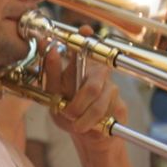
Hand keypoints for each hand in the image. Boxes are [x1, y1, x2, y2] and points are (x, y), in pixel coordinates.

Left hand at [40, 30, 125, 155]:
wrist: (90, 138)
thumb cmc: (70, 116)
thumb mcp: (53, 99)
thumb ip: (50, 78)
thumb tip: (48, 49)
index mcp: (76, 68)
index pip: (80, 48)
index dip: (84, 37)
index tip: (84, 29)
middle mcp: (94, 72)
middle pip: (89, 75)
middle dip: (75, 100)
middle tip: (66, 113)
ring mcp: (108, 85)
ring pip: (94, 94)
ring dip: (81, 113)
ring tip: (74, 123)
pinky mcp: (118, 100)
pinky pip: (104, 108)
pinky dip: (91, 121)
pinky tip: (88, 126)